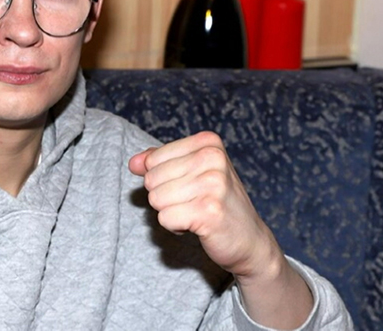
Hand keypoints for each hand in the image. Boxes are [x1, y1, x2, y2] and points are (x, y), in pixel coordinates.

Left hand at [129, 132, 313, 327]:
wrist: (250, 240)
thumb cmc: (217, 203)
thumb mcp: (191, 173)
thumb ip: (159, 163)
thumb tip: (132, 163)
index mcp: (208, 142)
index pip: (152, 160)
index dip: (163, 179)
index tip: (190, 187)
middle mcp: (213, 158)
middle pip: (151, 179)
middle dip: (166, 197)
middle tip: (195, 203)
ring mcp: (213, 184)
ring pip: (156, 199)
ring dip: (171, 212)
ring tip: (196, 213)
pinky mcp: (209, 211)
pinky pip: (164, 218)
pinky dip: (175, 227)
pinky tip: (198, 225)